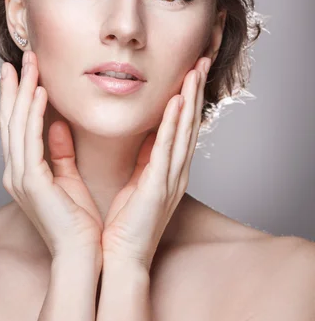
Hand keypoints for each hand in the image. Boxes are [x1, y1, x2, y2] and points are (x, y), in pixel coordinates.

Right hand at [0, 50, 103, 268]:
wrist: (83, 255)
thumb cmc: (79, 222)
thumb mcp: (67, 179)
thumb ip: (59, 152)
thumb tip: (56, 124)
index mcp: (25, 173)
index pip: (18, 127)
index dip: (18, 98)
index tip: (24, 72)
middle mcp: (16, 173)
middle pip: (11, 121)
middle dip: (15, 88)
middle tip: (20, 58)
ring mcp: (20, 178)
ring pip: (17, 125)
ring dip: (22, 93)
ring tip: (29, 65)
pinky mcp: (31, 183)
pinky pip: (30, 141)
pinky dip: (33, 115)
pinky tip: (39, 93)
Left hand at [101, 57, 210, 271]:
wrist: (118, 259)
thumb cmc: (123, 224)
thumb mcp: (131, 181)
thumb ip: (137, 156)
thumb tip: (138, 132)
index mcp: (167, 170)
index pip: (180, 127)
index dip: (186, 99)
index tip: (188, 73)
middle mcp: (175, 171)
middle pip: (189, 123)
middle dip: (195, 91)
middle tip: (202, 61)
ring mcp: (170, 179)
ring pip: (184, 131)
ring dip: (190, 99)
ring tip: (195, 71)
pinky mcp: (159, 187)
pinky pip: (167, 150)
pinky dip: (174, 125)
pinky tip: (177, 102)